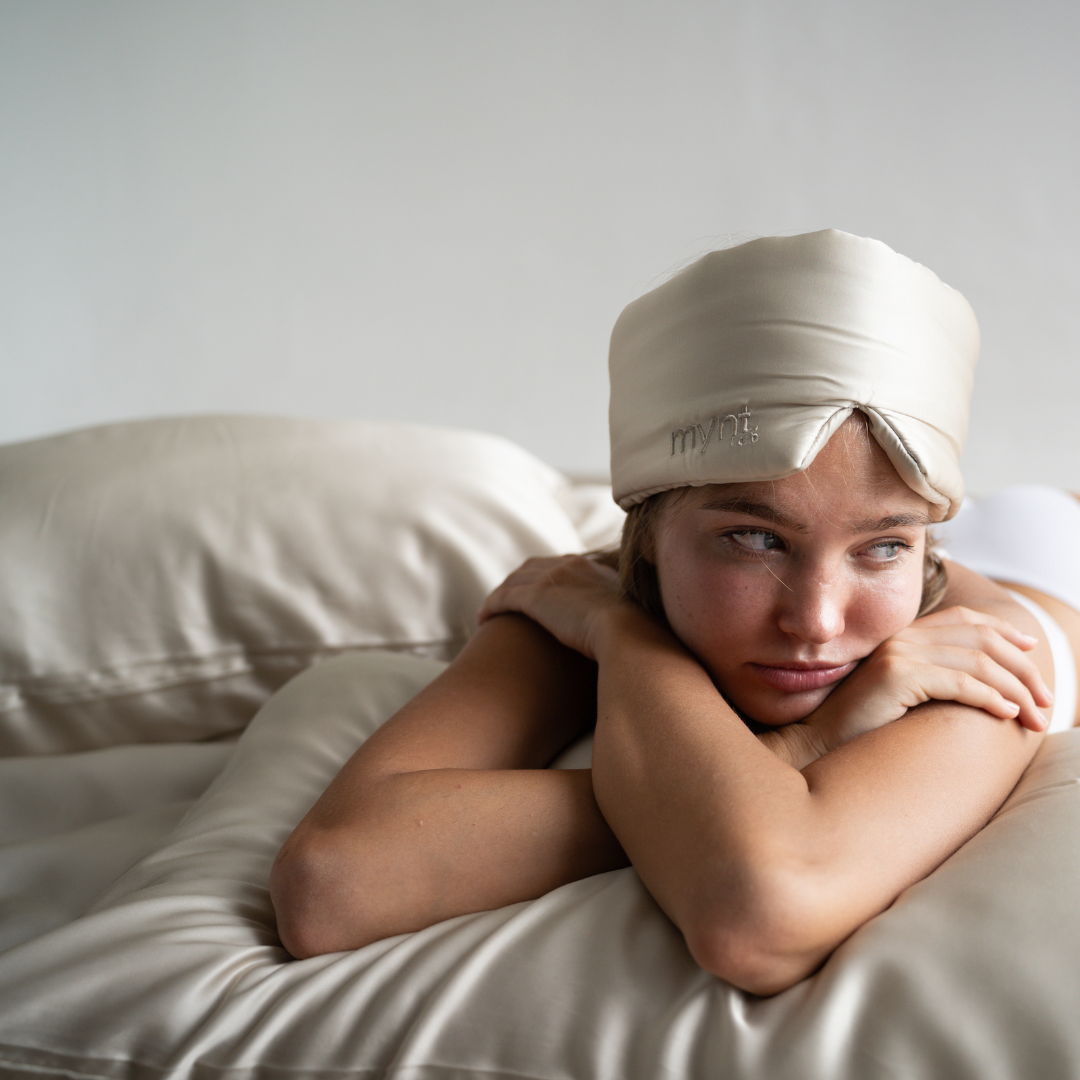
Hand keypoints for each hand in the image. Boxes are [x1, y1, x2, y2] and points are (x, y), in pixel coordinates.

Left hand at [478, 555, 626, 659]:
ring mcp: (551, 579)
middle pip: (532, 568)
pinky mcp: (535, 597)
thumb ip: (622, 617)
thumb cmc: (634, 636)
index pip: (559, 566)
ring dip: (500, 595)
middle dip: (517, 581)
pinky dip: (492, 605)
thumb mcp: (630, 619)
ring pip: (514, 581)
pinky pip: (504, 597)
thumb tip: (627, 632)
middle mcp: (570, 566)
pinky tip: (483, 619)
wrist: (628, 633)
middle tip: (505, 600)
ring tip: (489, 612)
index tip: (535, 592)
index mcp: (592, 569)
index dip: (543, 577)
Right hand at [802, 605, 1052, 752]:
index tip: (1032, 650)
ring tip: (1035, 716)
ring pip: (978, 662)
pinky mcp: (897, 676)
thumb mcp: (900, 693)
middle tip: (1047, 699)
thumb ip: (931, 677)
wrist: (818, 743)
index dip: (1004, 631)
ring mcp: (898, 653)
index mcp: (901, 634)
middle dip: (1023, 668)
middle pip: (981, 639)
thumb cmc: (860, 728)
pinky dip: (992, 698)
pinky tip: (1007, 714)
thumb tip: (984, 684)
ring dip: (1017, 689)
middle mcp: (901, 636)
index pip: (964, 619)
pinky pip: (961, 682)